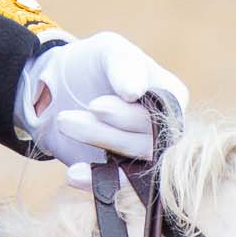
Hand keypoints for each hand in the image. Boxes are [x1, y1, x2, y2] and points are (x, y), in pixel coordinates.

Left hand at [15, 31, 189, 170]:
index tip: (95, 106)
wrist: (62, 86)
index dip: (131, 116)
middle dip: (106, 131)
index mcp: (173, 96)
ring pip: (132, 165)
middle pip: (147, 142)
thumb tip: (134, 91)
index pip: (164, 115)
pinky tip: (72, 174)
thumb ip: (123, 64)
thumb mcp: (108, 51)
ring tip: (63, 123)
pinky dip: (96, 182)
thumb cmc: (95, 63)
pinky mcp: (121, 172)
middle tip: (67, 118)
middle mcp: (167, 131)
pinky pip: (117, 185)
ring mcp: (144, 155)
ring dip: (96, 148)